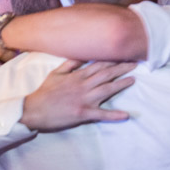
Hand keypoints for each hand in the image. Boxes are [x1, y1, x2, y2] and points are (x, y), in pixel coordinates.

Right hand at [20, 60, 135, 131]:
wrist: (34, 110)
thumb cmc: (45, 92)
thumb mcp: (55, 73)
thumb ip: (70, 64)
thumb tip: (83, 55)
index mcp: (77, 76)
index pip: (98, 64)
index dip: (112, 59)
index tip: (124, 54)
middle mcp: (83, 85)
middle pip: (106, 74)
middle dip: (121, 68)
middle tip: (135, 63)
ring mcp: (84, 99)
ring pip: (107, 90)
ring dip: (121, 84)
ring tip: (133, 79)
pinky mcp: (83, 113)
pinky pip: (101, 114)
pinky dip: (114, 115)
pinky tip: (126, 115)